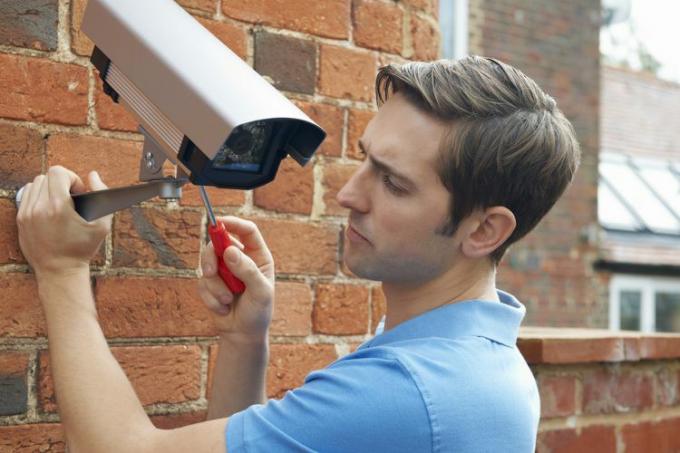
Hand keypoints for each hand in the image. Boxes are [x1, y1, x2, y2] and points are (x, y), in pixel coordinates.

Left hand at [16, 166, 111, 279]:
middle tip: (71, 198)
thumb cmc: (81, 249)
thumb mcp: (102, 225)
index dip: (71, 178)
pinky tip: (48, 208)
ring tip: (59, 203)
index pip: (57, 172)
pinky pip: (26, 196)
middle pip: (46, 176)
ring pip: (35, 184)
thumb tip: (94, 175)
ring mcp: (27, 213)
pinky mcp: (20, 219)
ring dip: (49, 188)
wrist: (59, 271)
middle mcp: (39, 208)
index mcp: (58, 207)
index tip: (78, 192)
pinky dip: (38, 197)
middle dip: (61, 183)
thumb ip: (101, 195)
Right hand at [198, 216, 274, 337]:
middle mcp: (240, 259)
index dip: (233, 223)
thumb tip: (230, 250)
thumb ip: (247, 271)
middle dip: (211, 258)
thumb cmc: (258, 312)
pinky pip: (202, 283)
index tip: (218, 222)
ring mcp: (224, 270)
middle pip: (218, 242)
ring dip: (215, 286)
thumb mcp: (260, 292)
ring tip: (228, 301)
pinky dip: (211, 298)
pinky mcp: (211, 283)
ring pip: (207, 264)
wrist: (243, 335)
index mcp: (258, 256)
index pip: (247, 230)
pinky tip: (223, 309)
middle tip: (210, 272)